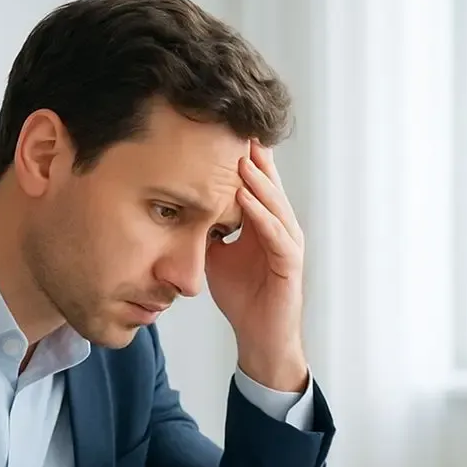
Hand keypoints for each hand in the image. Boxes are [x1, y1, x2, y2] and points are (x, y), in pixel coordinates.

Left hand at [206, 140, 308, 392]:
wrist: (258, 337)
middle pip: (269, 185)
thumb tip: (176, 205)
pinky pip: (277, 235)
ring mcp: (288, 245)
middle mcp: (280, 228)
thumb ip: (204, 228)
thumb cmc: (241, 296)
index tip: (222, 131)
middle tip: (237, 129)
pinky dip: (261, 216)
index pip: (254, 183)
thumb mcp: (214, 254)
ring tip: (241, 158)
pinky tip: (245, 199)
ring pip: (274, 205)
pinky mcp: (291, 265)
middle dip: (254, 159)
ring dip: (258, 182)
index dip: (242, 159)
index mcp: (263, 223)